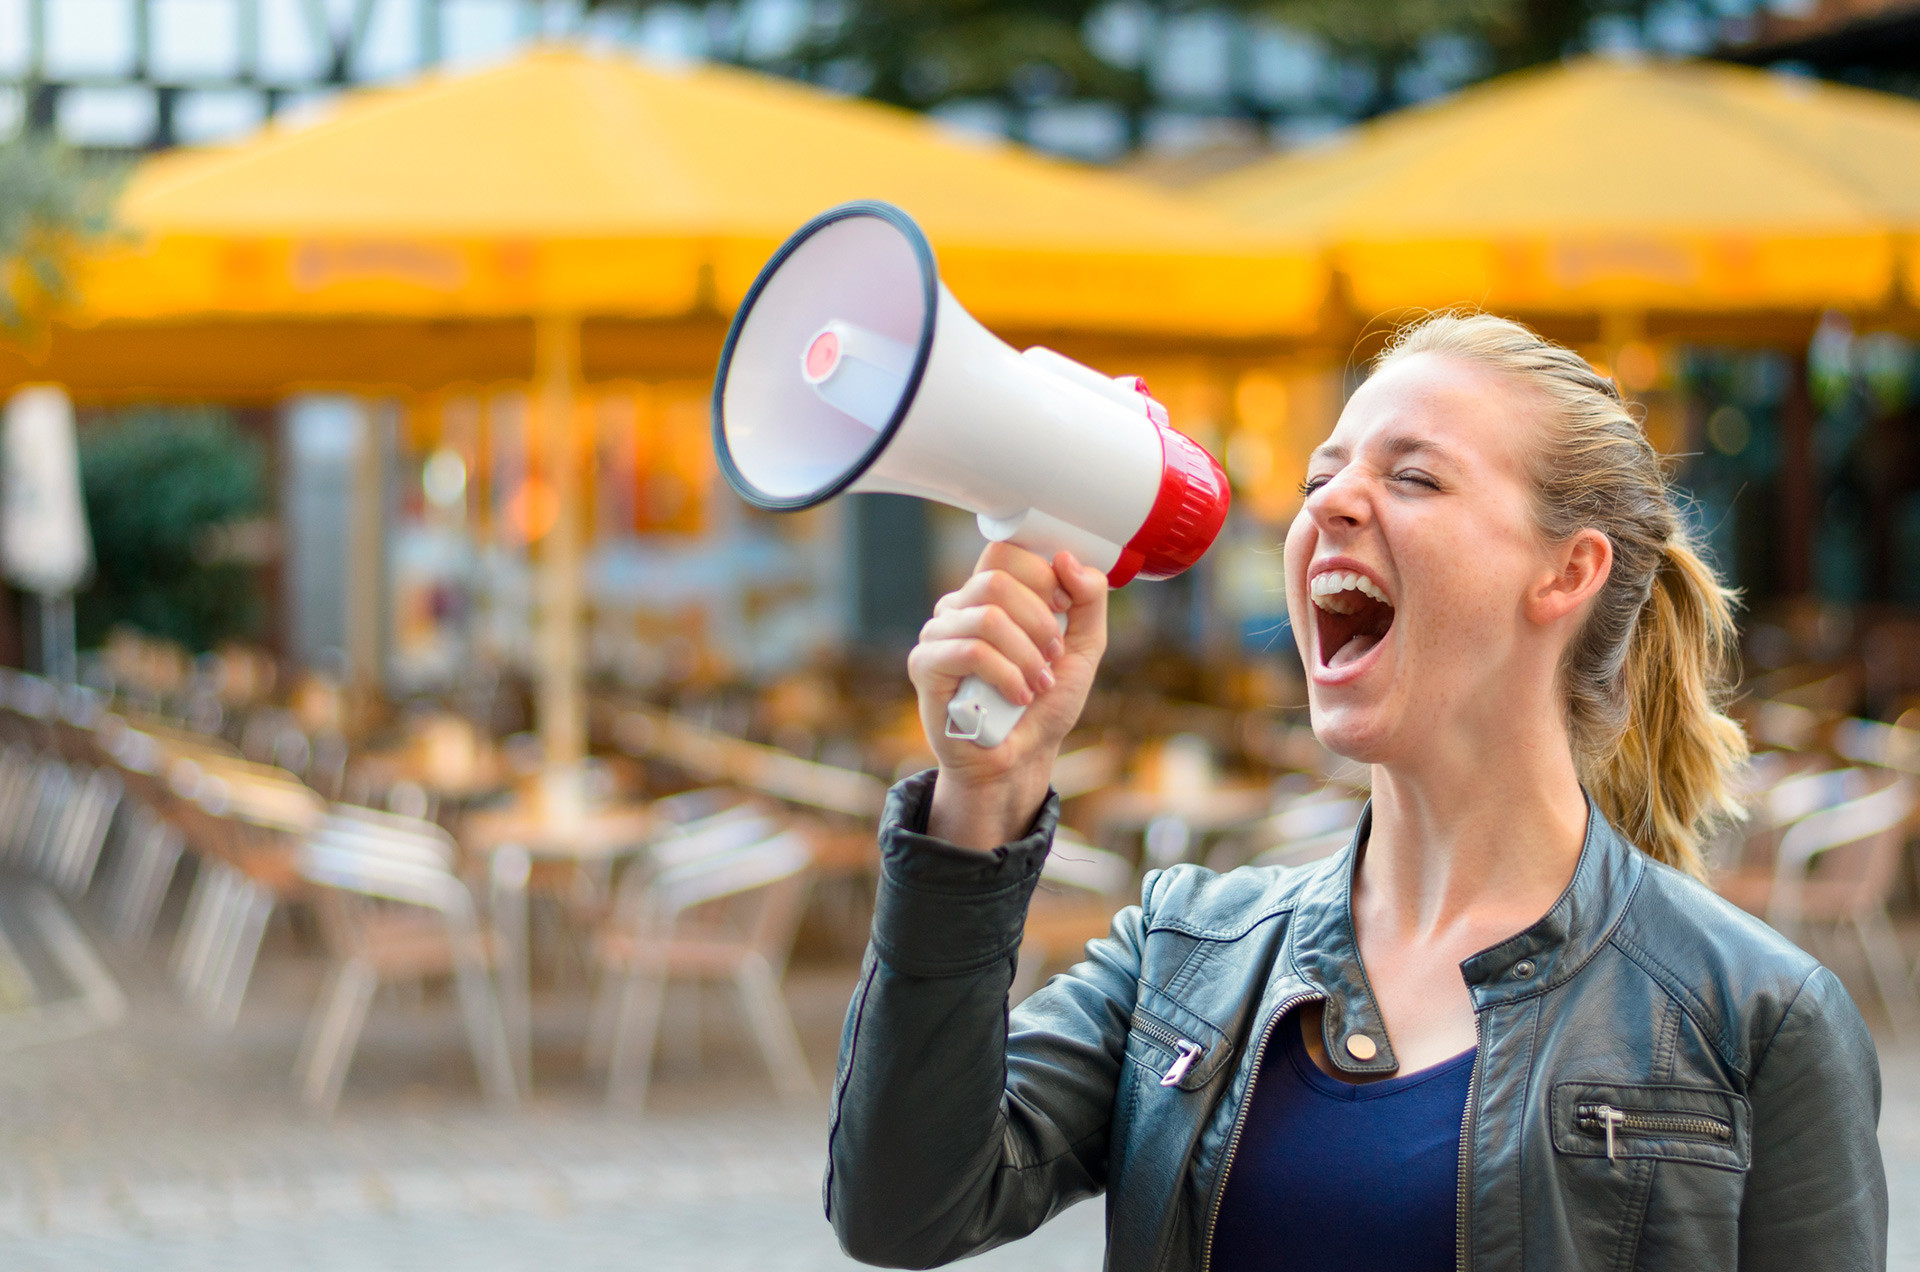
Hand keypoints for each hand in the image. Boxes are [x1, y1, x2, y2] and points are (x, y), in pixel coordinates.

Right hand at [906, 542, 1107, 851]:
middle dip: (1039, 621)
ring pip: (988, 617)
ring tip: (1039, 683)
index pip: (1007, 552)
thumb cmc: (1045, 702)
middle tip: (1053, 656)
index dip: (1043, 576)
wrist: (1021, 757)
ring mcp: (937, 633)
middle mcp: (959, 606)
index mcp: (990, 594)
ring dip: (1027, 655)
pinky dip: (1006, 674)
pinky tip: (1018, 696)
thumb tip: (1065, 558)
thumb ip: (1088, 599)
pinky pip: (970, 651)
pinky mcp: (925, 664)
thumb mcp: (1084, 647)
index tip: (1062, 611)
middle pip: (997, 579)